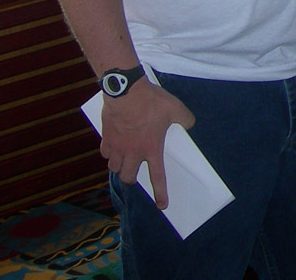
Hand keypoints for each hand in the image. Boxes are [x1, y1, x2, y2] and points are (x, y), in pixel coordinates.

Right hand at [99, 78, 195, 208]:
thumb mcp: (176, 108)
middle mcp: (133, 152)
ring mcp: (117, 146)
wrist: (126, 91)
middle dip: (132, 179)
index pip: (157, 176)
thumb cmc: (151, 101)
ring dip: (120, 167)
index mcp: (151, 148)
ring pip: (114, 168)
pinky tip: (114, 147)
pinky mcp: (106, 137)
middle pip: (128, 177)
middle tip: (136, 172)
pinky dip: (109, 153)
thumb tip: (190, 124)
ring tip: (125, 160)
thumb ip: (186, 119)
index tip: (162, 205)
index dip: (160, 193)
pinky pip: (105, 153)